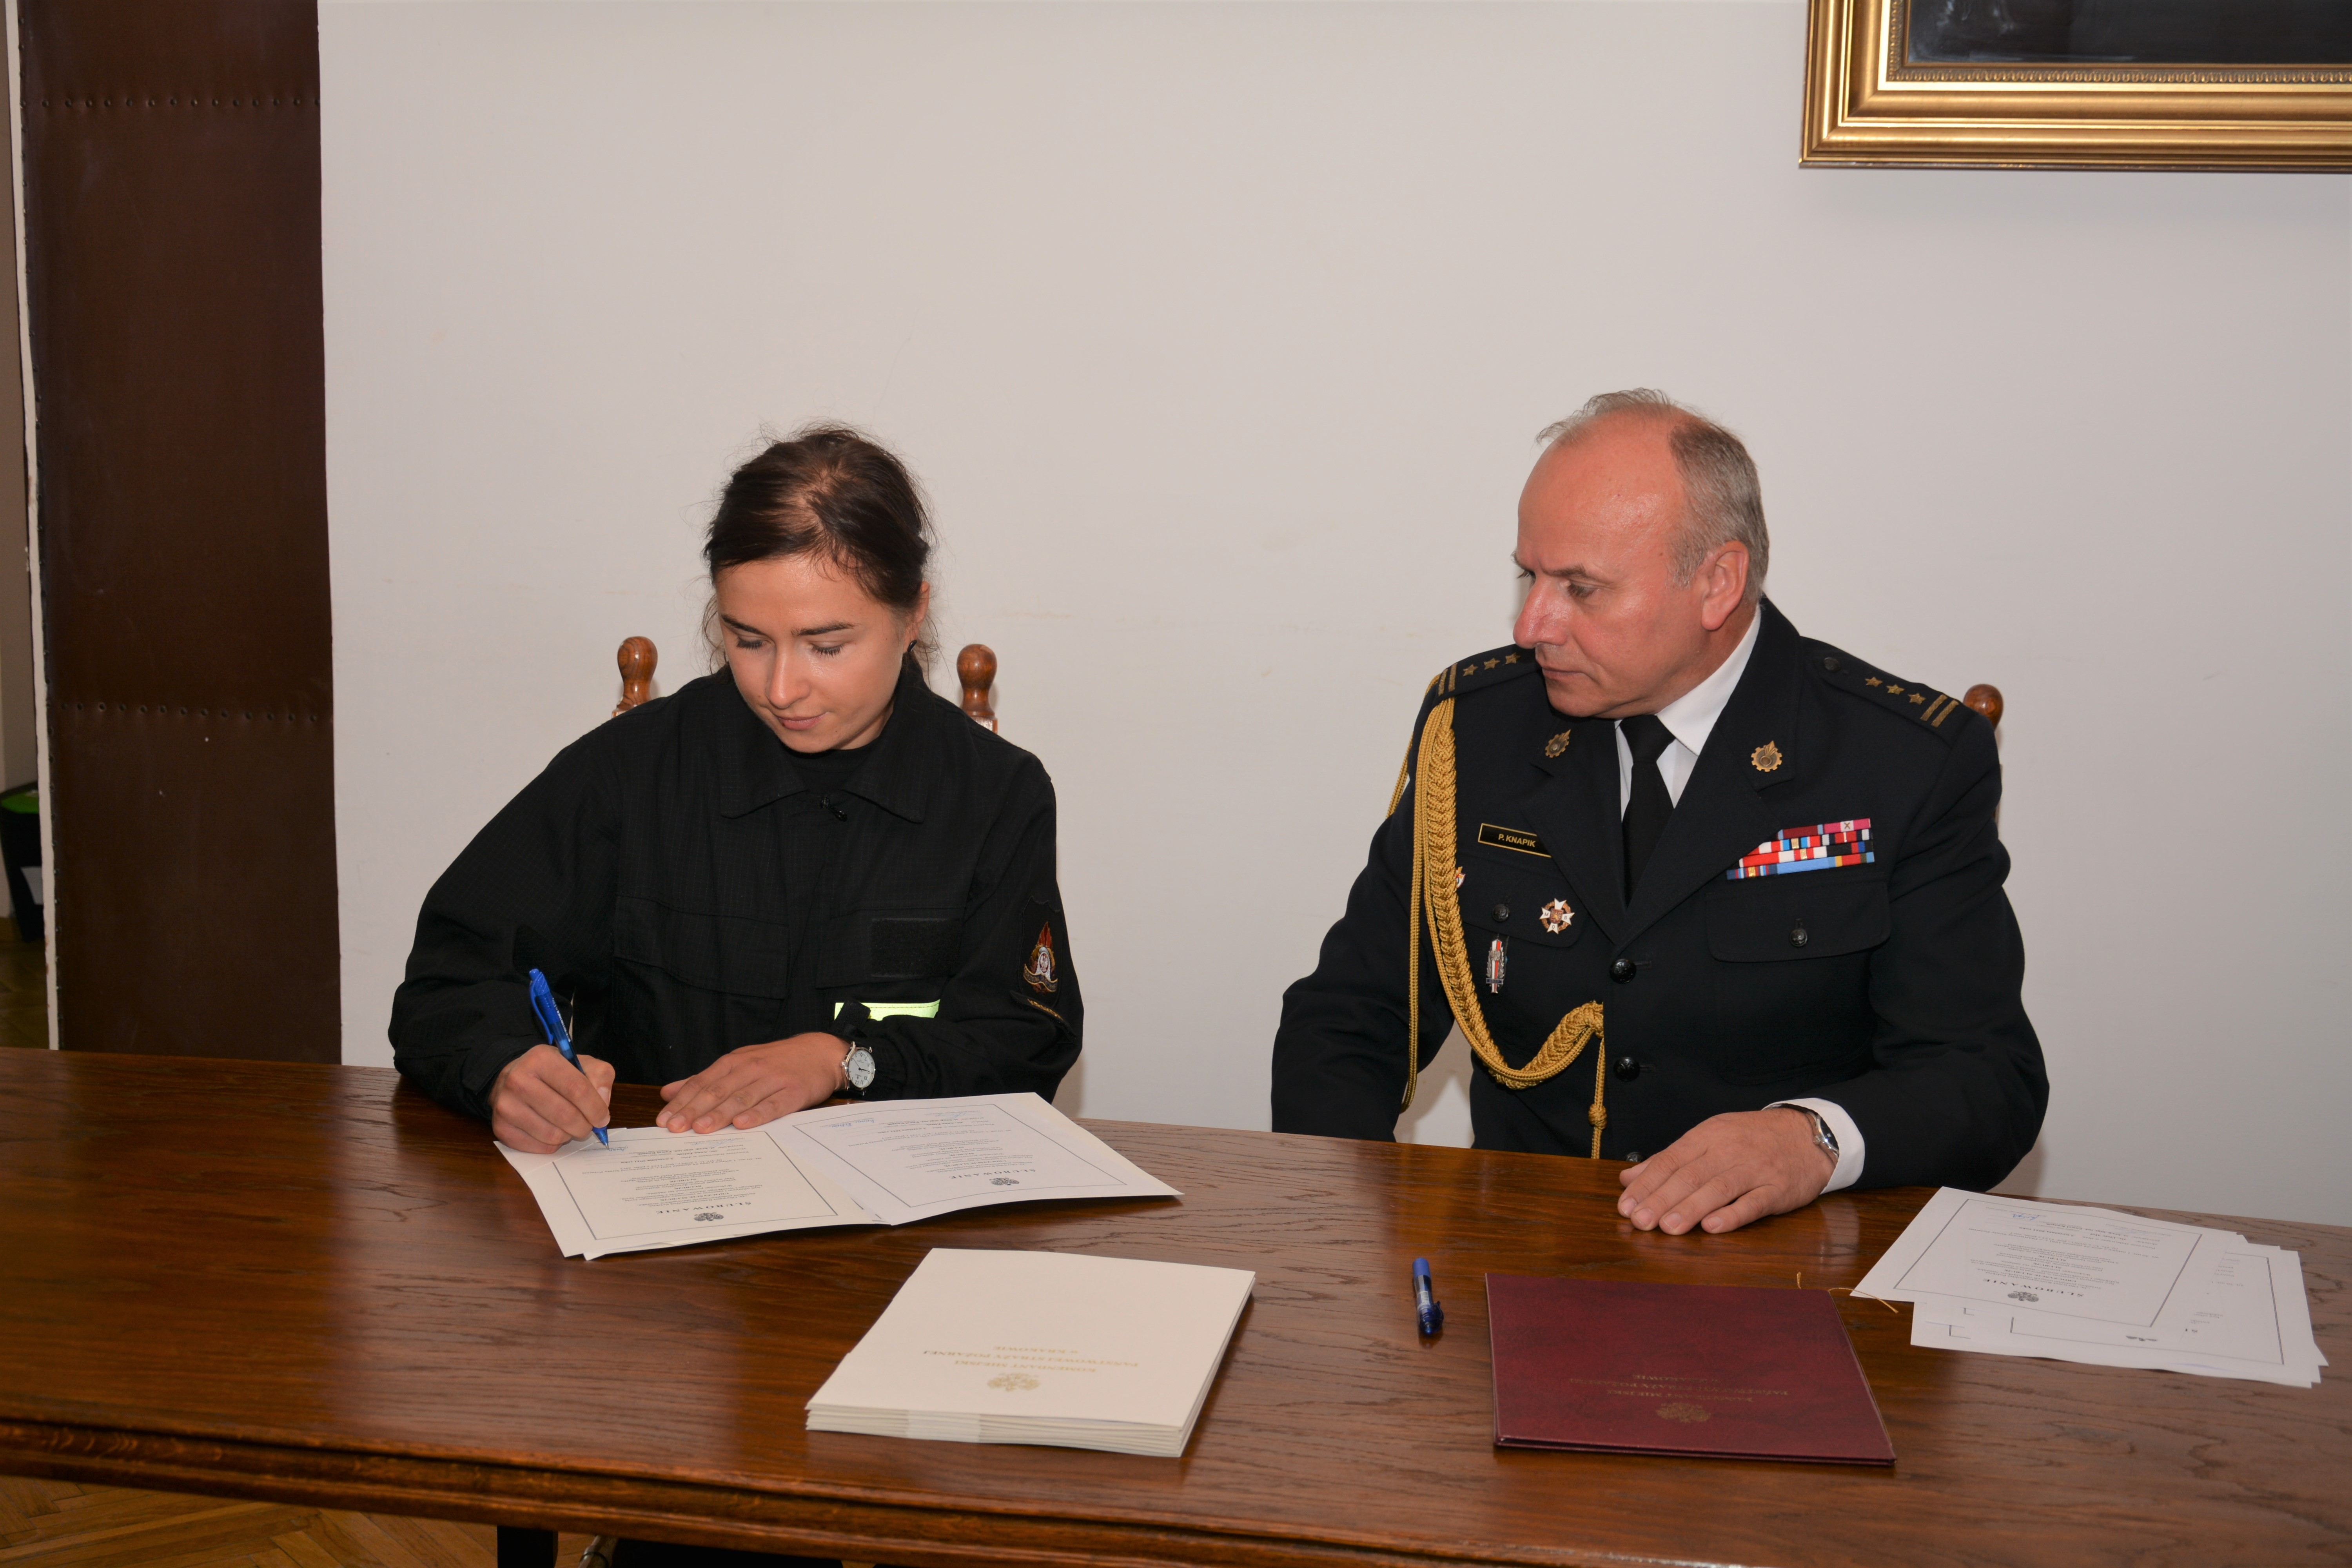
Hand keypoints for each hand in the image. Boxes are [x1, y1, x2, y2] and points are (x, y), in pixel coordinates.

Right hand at [490, 1044, 614, 1152]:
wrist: (515, 1078)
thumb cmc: (553, 1073)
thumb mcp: (581, 1063)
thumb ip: (600, 1076)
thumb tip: (603, 1102)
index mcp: (541, 1059)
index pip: (577, 1088)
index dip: (595, 1108)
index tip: (602, 1118)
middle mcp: (518, 1080)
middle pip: (565, 1115)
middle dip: (584, 1126)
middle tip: (588, 1126)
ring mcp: (505, 1105)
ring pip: (552, 1135)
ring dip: (568, 1135)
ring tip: (568, 1125)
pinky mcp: (500, 1127)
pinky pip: (537, 1147)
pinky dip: (552, 1144)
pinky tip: (552, 1130)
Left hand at [657, 1033, 848, 1133]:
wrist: (820, 1053)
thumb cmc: (777, 1061)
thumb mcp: (739, 1063)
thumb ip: (705, 1079)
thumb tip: (668, 1092)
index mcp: (734, 1062)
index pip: (702, 1082)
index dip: (682, 1101)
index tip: (664, 1119)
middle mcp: (750, 1068)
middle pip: (717, 1091)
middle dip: (694, 1110)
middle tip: (675, 1127)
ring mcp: (772, 1079)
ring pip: (742, 1098)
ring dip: (720, 1114)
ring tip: (701, 1129)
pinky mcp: (793, 1092)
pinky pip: (773, 1104)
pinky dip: (757, 1114)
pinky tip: (743, 1124)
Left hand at [1615, 1107, 1833, 1235]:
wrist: (1807, 1134)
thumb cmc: (1750, 1140)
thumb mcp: (1709, 1139)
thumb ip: (1669, 1160)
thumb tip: (1628, 1178)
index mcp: (1707, 1136)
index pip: (1670, 1160)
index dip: (1647, 1184)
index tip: (1626, 1207)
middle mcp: (1728, 1150)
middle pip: (1690, 1175)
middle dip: (1661, 1199)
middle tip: (1640, 1222)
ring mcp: (1755, 1169)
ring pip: (1718, 1188)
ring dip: (1691, 1208)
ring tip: (1667, 1228)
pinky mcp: (1778, 1189)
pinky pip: (1754, 1202)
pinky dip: (1733, 1215)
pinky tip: (1713, 1227)